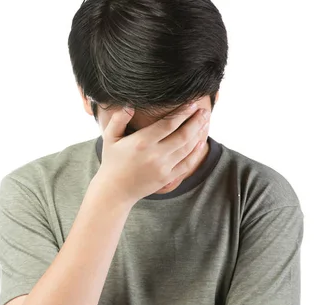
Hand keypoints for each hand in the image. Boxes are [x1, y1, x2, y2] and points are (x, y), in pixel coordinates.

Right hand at [94, 102, 209, 205]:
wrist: (115, 190)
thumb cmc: (112, 161)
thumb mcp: (110, 138)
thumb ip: (118, 120)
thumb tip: (129, 105)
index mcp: (141, 142)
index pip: (168, 124)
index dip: (182, 113)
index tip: (191, 104)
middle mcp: (154, 155)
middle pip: (183, 134)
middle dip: (196, 121)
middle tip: (204, 111)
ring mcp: (163, 167)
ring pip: (187, 148)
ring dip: (198, 134)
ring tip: (205, 122)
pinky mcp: (167, 178)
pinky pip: (187, 164)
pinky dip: (196, 152)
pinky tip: (200, 142)